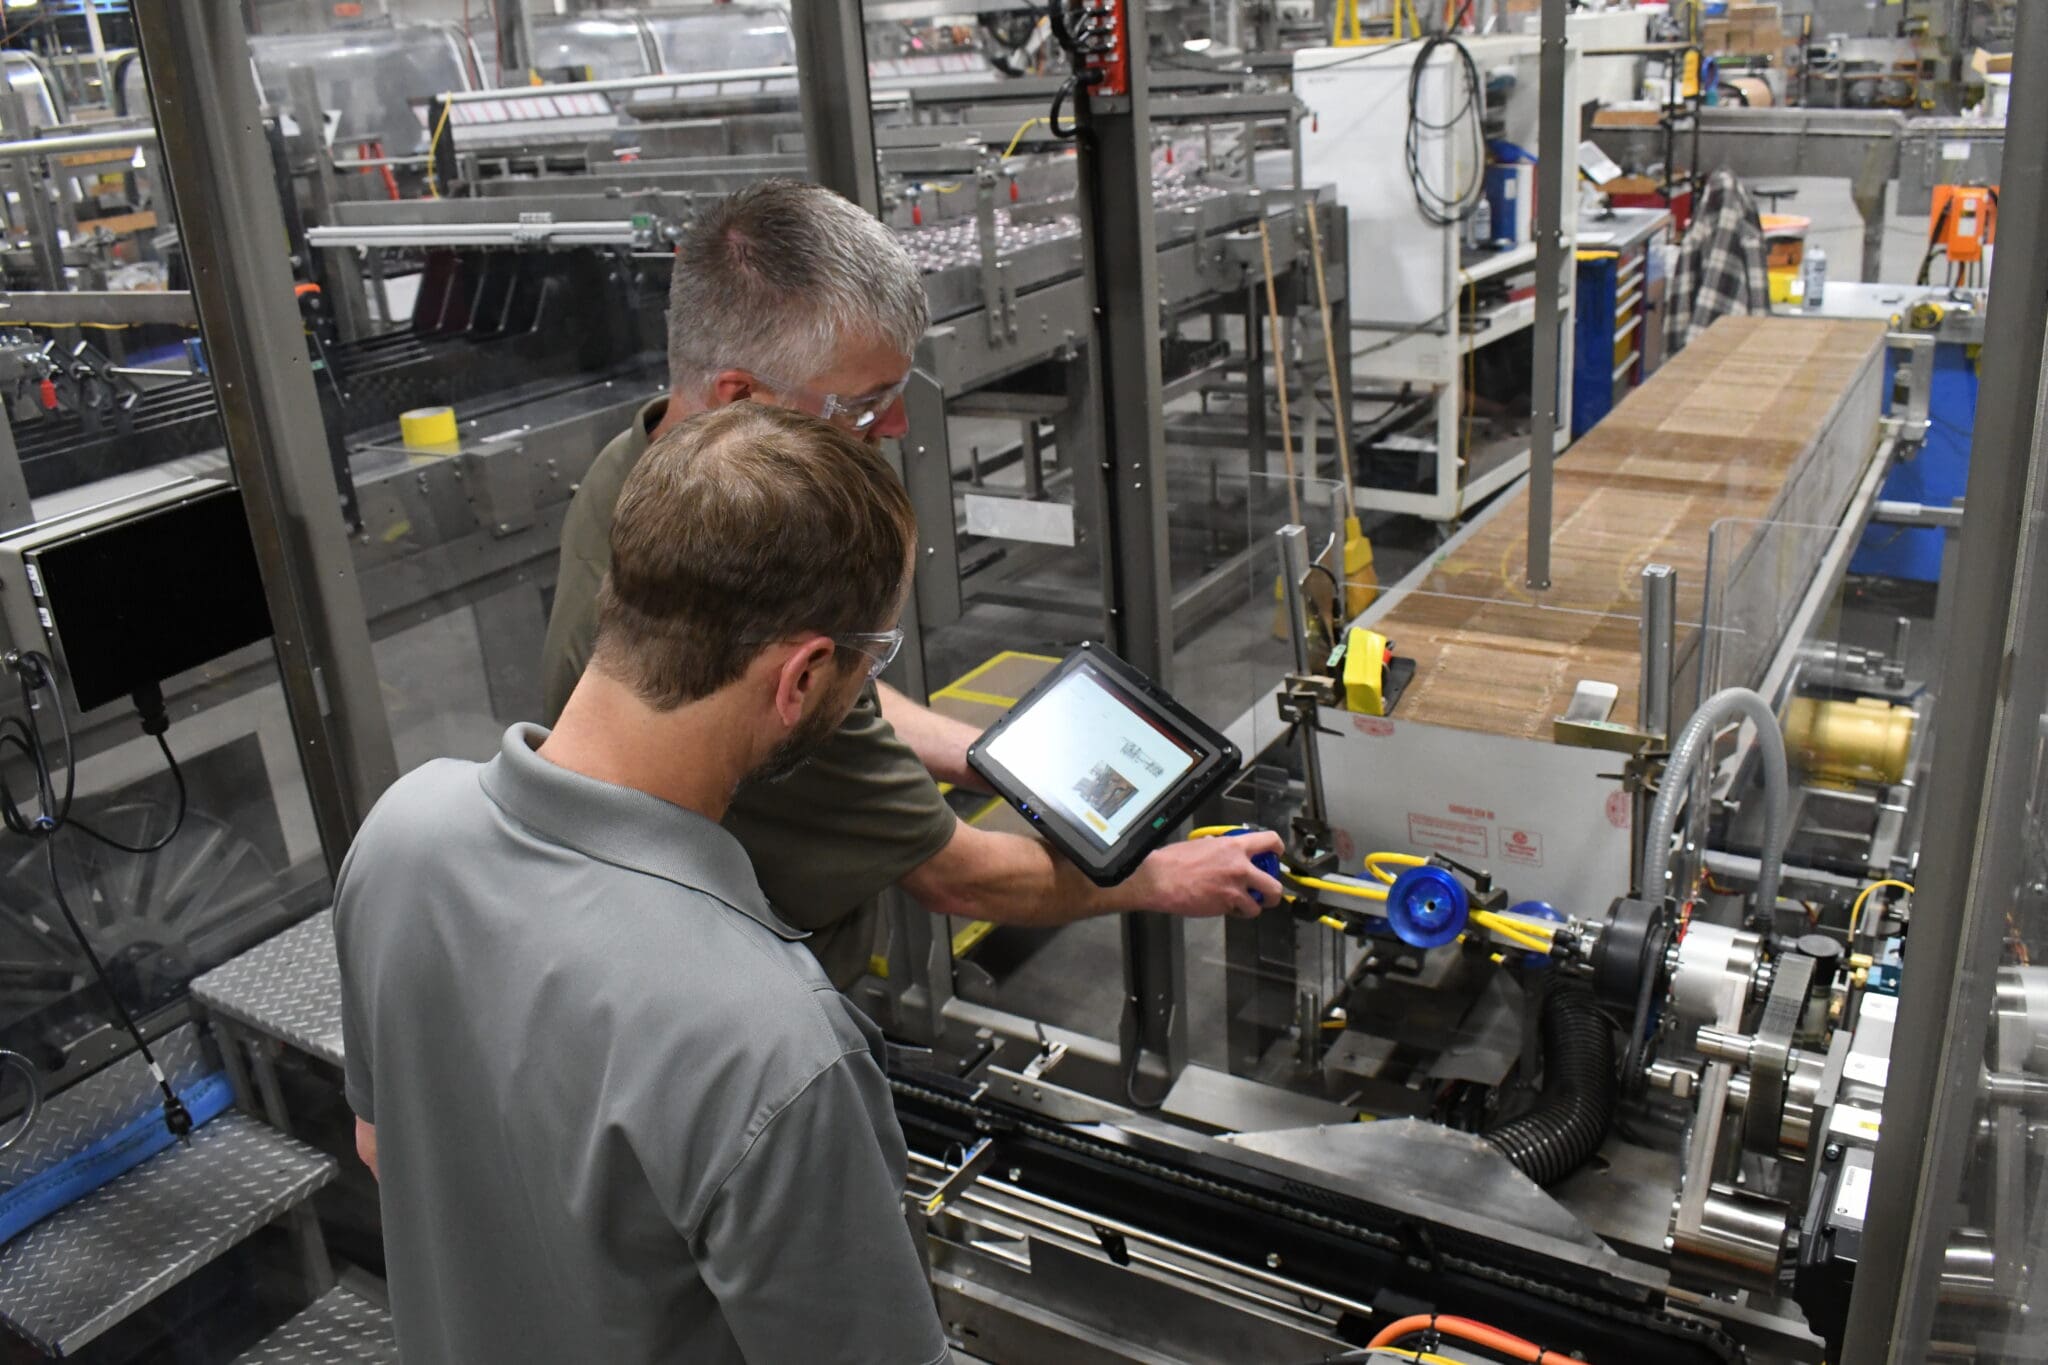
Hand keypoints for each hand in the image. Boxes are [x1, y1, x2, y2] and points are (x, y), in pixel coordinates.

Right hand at [1120, 831, 1284, 918]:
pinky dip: (1236, 912)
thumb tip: (1219, 845)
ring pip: (1259, 905)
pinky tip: (1226, 907)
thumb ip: (1217, 846)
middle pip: (1275, 885)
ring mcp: (1235, 890)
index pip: (1270, 841)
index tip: (1275, 857)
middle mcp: (1240, 867)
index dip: (1278, 850)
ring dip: (1252, 906)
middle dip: (1273, 892)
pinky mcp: (1225, 907)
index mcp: (1234, 847)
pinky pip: (1240, 912)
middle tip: (1265, 893)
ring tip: (1242, 904)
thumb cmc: (1174, 860)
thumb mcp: (1200, 844)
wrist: (1159, 880)